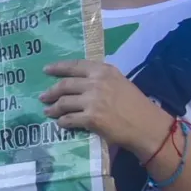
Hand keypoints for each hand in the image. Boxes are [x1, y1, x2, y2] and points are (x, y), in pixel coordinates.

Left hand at [41, 60, 171, 159]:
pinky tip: (61, 123)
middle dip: (51, 91)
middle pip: (65, 85)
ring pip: (64, 102)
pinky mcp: (91, 118)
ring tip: (48, 111)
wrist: (147, 125)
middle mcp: (97, 82)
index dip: (58, 67)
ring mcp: (93, 100)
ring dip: (53, 108)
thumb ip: (99, 79)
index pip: (75, 65)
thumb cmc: (135, 105)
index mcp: (104, 71)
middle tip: (43, 96)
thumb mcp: (119, 82)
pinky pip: (69, 119)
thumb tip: (77, 82)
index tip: (46, 69)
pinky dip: (62, 122)